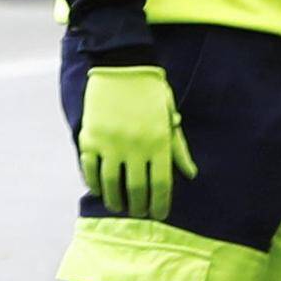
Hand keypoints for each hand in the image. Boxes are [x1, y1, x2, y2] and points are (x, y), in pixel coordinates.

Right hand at [79, 65, 190, 219]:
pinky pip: (90, 170)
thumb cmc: (151, 93)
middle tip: (138, 212)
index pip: (162, 185)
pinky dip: (94, 184)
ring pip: (111, 185)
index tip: (158, 215)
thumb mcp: (170, 118)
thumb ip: (178, 148)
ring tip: (119, 206)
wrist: (121, 65)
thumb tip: (190, 175)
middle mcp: (135, 146)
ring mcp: (110, 143)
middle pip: (136, 190)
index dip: (160, 205)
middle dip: (138, 206)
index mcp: (159, 142)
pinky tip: (100, 190)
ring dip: (115, 200)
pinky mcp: (90, 138)